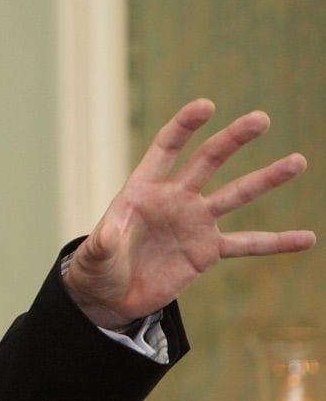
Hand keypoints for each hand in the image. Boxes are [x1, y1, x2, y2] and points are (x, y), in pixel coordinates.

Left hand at [63, 99, 313, 328]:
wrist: (111, 294)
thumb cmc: (98, 266)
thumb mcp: (95, 255)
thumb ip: (103, 242)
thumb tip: (110, 233)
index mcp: (143, 188)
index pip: (166, 148)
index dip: (185, 127)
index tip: (207, 105)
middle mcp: (174, 198)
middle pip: (207, 161)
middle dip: (232, 140)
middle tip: (261, 119)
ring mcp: (195, 222)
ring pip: (236, 195)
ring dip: (266, 179)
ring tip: (298, 161)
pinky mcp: (208, 251)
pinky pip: (248, 244)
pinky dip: (277, 243)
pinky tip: (307, 238)